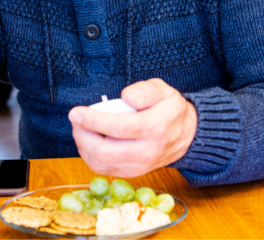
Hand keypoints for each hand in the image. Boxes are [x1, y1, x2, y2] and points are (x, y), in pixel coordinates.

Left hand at [68, 79, 197, 177]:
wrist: (187, 136)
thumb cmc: (170, 110)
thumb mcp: (164, 90)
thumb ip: (145, 90)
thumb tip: (126, 96)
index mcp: (155, 127)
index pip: (118, 128)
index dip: (93, 121)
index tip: (76, 112)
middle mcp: (147, 150)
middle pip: (105, 151)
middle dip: (83, 135)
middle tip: (76, 119)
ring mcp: (140, 165)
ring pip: (102, 164)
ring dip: (84, 146)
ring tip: (81, 129)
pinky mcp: (133, 172)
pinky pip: (105, 170)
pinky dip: (91, 157)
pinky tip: (90, 141)